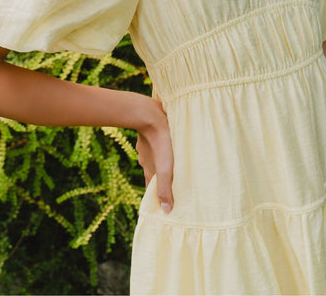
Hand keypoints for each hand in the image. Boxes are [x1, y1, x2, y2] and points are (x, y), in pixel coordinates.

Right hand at [136, 97, 173, 212]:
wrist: (150, 114)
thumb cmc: (161, 141)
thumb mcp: (165, 167)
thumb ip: (165, 188)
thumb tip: (166, 211)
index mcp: (149, 169)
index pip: (152, 187)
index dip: (158, 194)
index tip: (166, 201)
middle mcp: (145, 158)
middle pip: (156, 171)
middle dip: (165, 177)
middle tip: (178, 180)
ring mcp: (148, 145)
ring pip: (157, 156)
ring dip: (166, 160)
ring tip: (180, 161)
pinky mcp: (153, 131)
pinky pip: (159, 142)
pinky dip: (165, 145)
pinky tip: (175, 143)